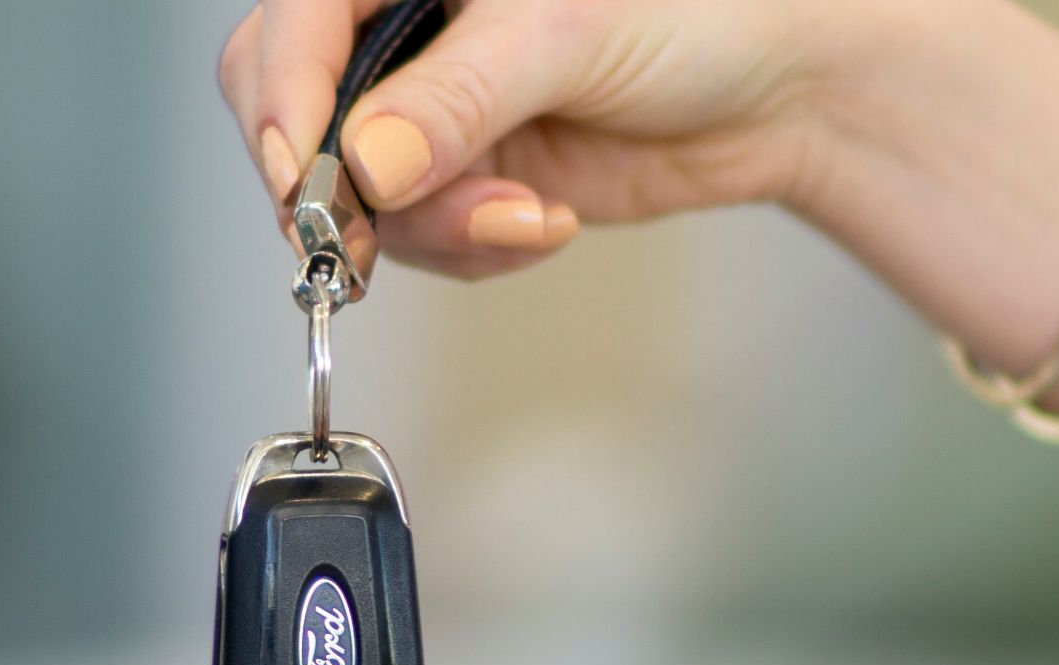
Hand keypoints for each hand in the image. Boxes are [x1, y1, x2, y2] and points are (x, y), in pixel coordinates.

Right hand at [217, 0, 875, 276]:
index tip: (304, 178)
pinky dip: (474, 248)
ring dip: (437, 229)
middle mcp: (402, 30)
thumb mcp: (565, 34)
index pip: (290, 26)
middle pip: (292, 116)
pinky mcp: (459, 177)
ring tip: (525, 217)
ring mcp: (425, 110)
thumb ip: (458, 97)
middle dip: (343, 188)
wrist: (776, 87)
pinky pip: (418, 239)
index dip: (282, 101)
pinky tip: (542, 222)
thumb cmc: (696, 11)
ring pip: (354, 198)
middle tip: (377, 234)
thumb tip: (365, 165)